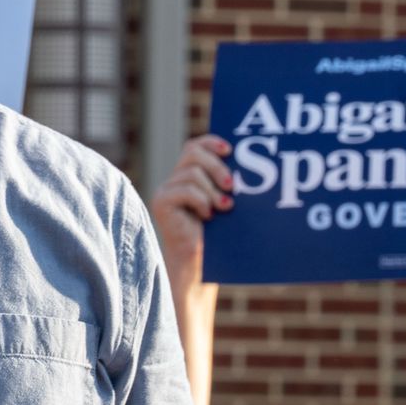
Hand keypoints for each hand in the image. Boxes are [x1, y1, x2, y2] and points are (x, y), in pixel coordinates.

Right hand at [149, 134, 234, 277]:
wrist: (200, 262)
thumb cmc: (217, 233)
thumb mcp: (223, 201)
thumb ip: (225, 182)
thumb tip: (244, 166)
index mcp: (188, 175)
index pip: (194, 146)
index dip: (210, 142)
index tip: (230, 150)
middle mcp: (174, 179)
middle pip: (192, 153)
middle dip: (216, 166)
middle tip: (232, 185)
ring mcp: (165, 190)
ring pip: (192, 173)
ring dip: (213, 190)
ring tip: (224, 207)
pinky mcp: (161, 202)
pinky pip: (185, 190)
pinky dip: (201, 201)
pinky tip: (208, 216)